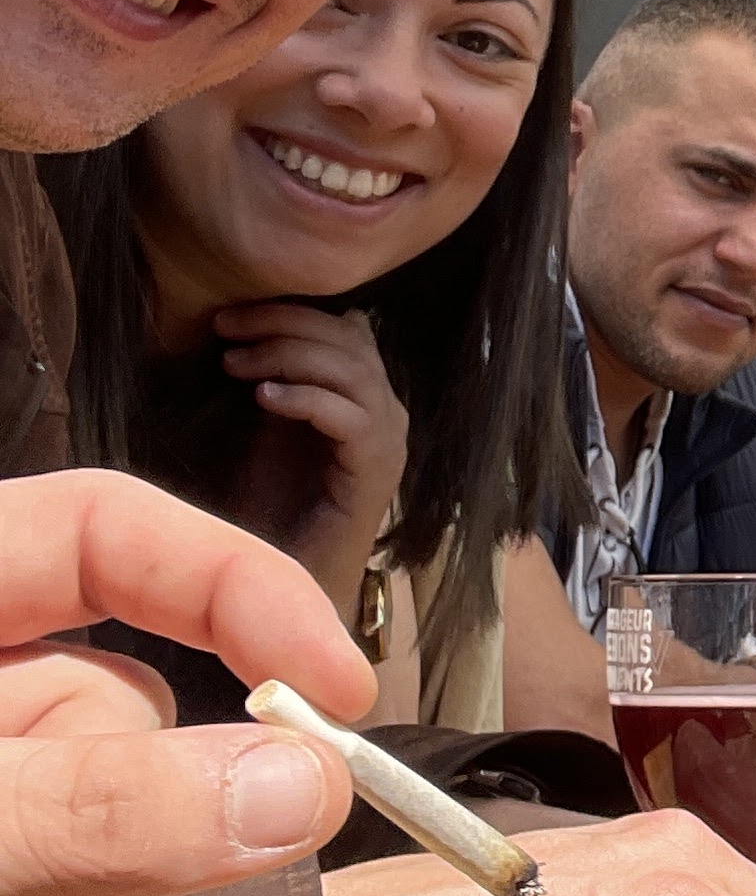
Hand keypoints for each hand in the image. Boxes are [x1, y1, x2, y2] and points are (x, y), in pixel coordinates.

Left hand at [0, 473, 370, 895]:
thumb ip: (109, 811)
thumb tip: (307, 786)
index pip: (98, 527)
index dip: (228, 582)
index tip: (338, 687)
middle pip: (123, 659)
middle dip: (179, 749)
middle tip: (284, 812)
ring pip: (114, 769)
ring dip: (114, 842)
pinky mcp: (6, 860)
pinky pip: (91, 846)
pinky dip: (88, 889)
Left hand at [213, 301, 408, 609]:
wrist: (289, 584)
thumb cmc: (270, 510)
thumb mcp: (267, 426)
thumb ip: (275, 377)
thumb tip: (247, 325)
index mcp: (363, 397)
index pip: (344, 326)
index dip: (290, 310)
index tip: (228, 317)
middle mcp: (386, 413)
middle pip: (350, 337)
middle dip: (283, 322)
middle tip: (226, 329)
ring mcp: (388, 441)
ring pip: (352, 369)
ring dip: (288, 355)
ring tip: (235, 364)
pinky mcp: (377, 471)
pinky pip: (350, 415)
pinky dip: (306, 397)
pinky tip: (263, 396)